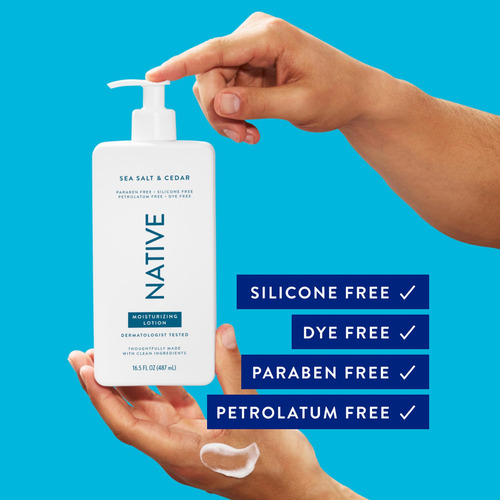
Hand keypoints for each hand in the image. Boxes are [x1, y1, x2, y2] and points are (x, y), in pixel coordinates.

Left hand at [69, 325, 363, 499]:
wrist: (295, 489)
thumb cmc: (273, 464)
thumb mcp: (250, 414)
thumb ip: (233, 372)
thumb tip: (221, 334)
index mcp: (177, 452)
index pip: (126, 424)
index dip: (102, 396)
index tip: (85, 368)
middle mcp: (175, 447)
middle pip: (132, 413)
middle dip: (109, 383)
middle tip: (93, 351)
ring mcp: (189, 440)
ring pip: (153, 408)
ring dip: (135, 383)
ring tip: (121, 353)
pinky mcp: (204, 433)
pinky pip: (177, 406)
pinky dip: (169, 385)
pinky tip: (166, 364)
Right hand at [146, 12, 382, 143]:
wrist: (353, 96)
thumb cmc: (336, 93)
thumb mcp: (298, 104)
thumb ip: (257, 104)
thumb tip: (218, 103)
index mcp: (268, 36)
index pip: (215, 50)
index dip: (181, 65)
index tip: (154, 76)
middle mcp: (254, 38)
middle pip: (209, 74)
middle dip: (217, 110)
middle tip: (238, 135)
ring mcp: (251, 53)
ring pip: (214, 87)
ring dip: (225, 116)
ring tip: (248, 134)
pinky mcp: (251, 69)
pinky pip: (227, 93)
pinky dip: (233, 115)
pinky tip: (250, 129)